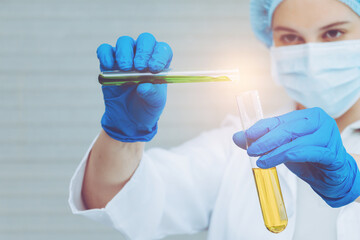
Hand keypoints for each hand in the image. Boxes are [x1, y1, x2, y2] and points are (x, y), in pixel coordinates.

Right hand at [97, 33, 172, 141]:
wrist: (128, 118)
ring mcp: (126, 56)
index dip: (159, 55)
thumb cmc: (146, 106)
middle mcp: (144, 55)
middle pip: (145, 40)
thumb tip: (144, 86)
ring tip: (125, 69)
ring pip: (125, 42)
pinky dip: (106, 55)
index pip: (163, 49)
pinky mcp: (109, 62)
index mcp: (160, 62)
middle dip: (142, 51)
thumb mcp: (154, 104)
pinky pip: (105, 50)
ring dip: (125, 53)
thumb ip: (152, 94)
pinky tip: (109, 66)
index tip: (154, 68)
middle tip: (139, 67)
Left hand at [233, 107, 359, 206]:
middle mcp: (318, 122)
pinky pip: (310, 153)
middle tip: (251, 151)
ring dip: (275, 152)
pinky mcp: (333, 154)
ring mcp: (328, 136)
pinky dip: (292, 156)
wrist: (332, 176)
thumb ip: (261, 140)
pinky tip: (278, 162)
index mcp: (306, 116)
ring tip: (261, 162)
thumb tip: (236, 137)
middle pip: (287, 129)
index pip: (279, 120)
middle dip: (265, 141)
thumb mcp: (282, 147)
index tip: (246, 136)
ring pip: (296, 142)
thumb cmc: (307, 157)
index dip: (261, 127)